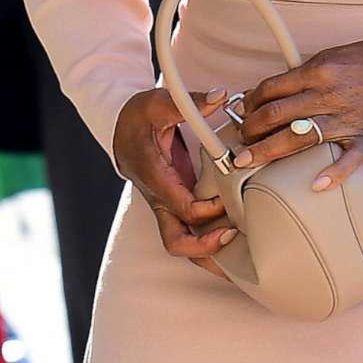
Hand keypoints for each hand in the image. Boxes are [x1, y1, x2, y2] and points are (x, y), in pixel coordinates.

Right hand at [112, 85, 238, 266]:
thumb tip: (221, 97)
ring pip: (182, 245)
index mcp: (154, 176)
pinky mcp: (174, 207)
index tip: (228, 197)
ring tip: (243, 265)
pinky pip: (190, 235)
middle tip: (234, 237)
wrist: (120, 129)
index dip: (207, 209)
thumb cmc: (139, 117)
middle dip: (205, 248)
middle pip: (176, 241)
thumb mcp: (159, 102)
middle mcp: (159, 199)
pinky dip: (209, 246)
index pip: (181, 206)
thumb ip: (189, 102)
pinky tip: (234, 248)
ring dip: (209, 257)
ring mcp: (166, 207)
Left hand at [229, 38, 362, 191]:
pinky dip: (332, 174)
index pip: (270, 89)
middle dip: (250, 130)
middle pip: (275, 115)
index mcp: (317, 72)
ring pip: (297, 138)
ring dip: (267, 151)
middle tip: (240, 141)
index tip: (242, 113)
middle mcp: (327, 96)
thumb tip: (272, 92)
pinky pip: (348, 161)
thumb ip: (304, 74)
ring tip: (248, 161)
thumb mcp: (333, 56)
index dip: (249, 103)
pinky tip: (314, 185)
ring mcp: (347, 120)